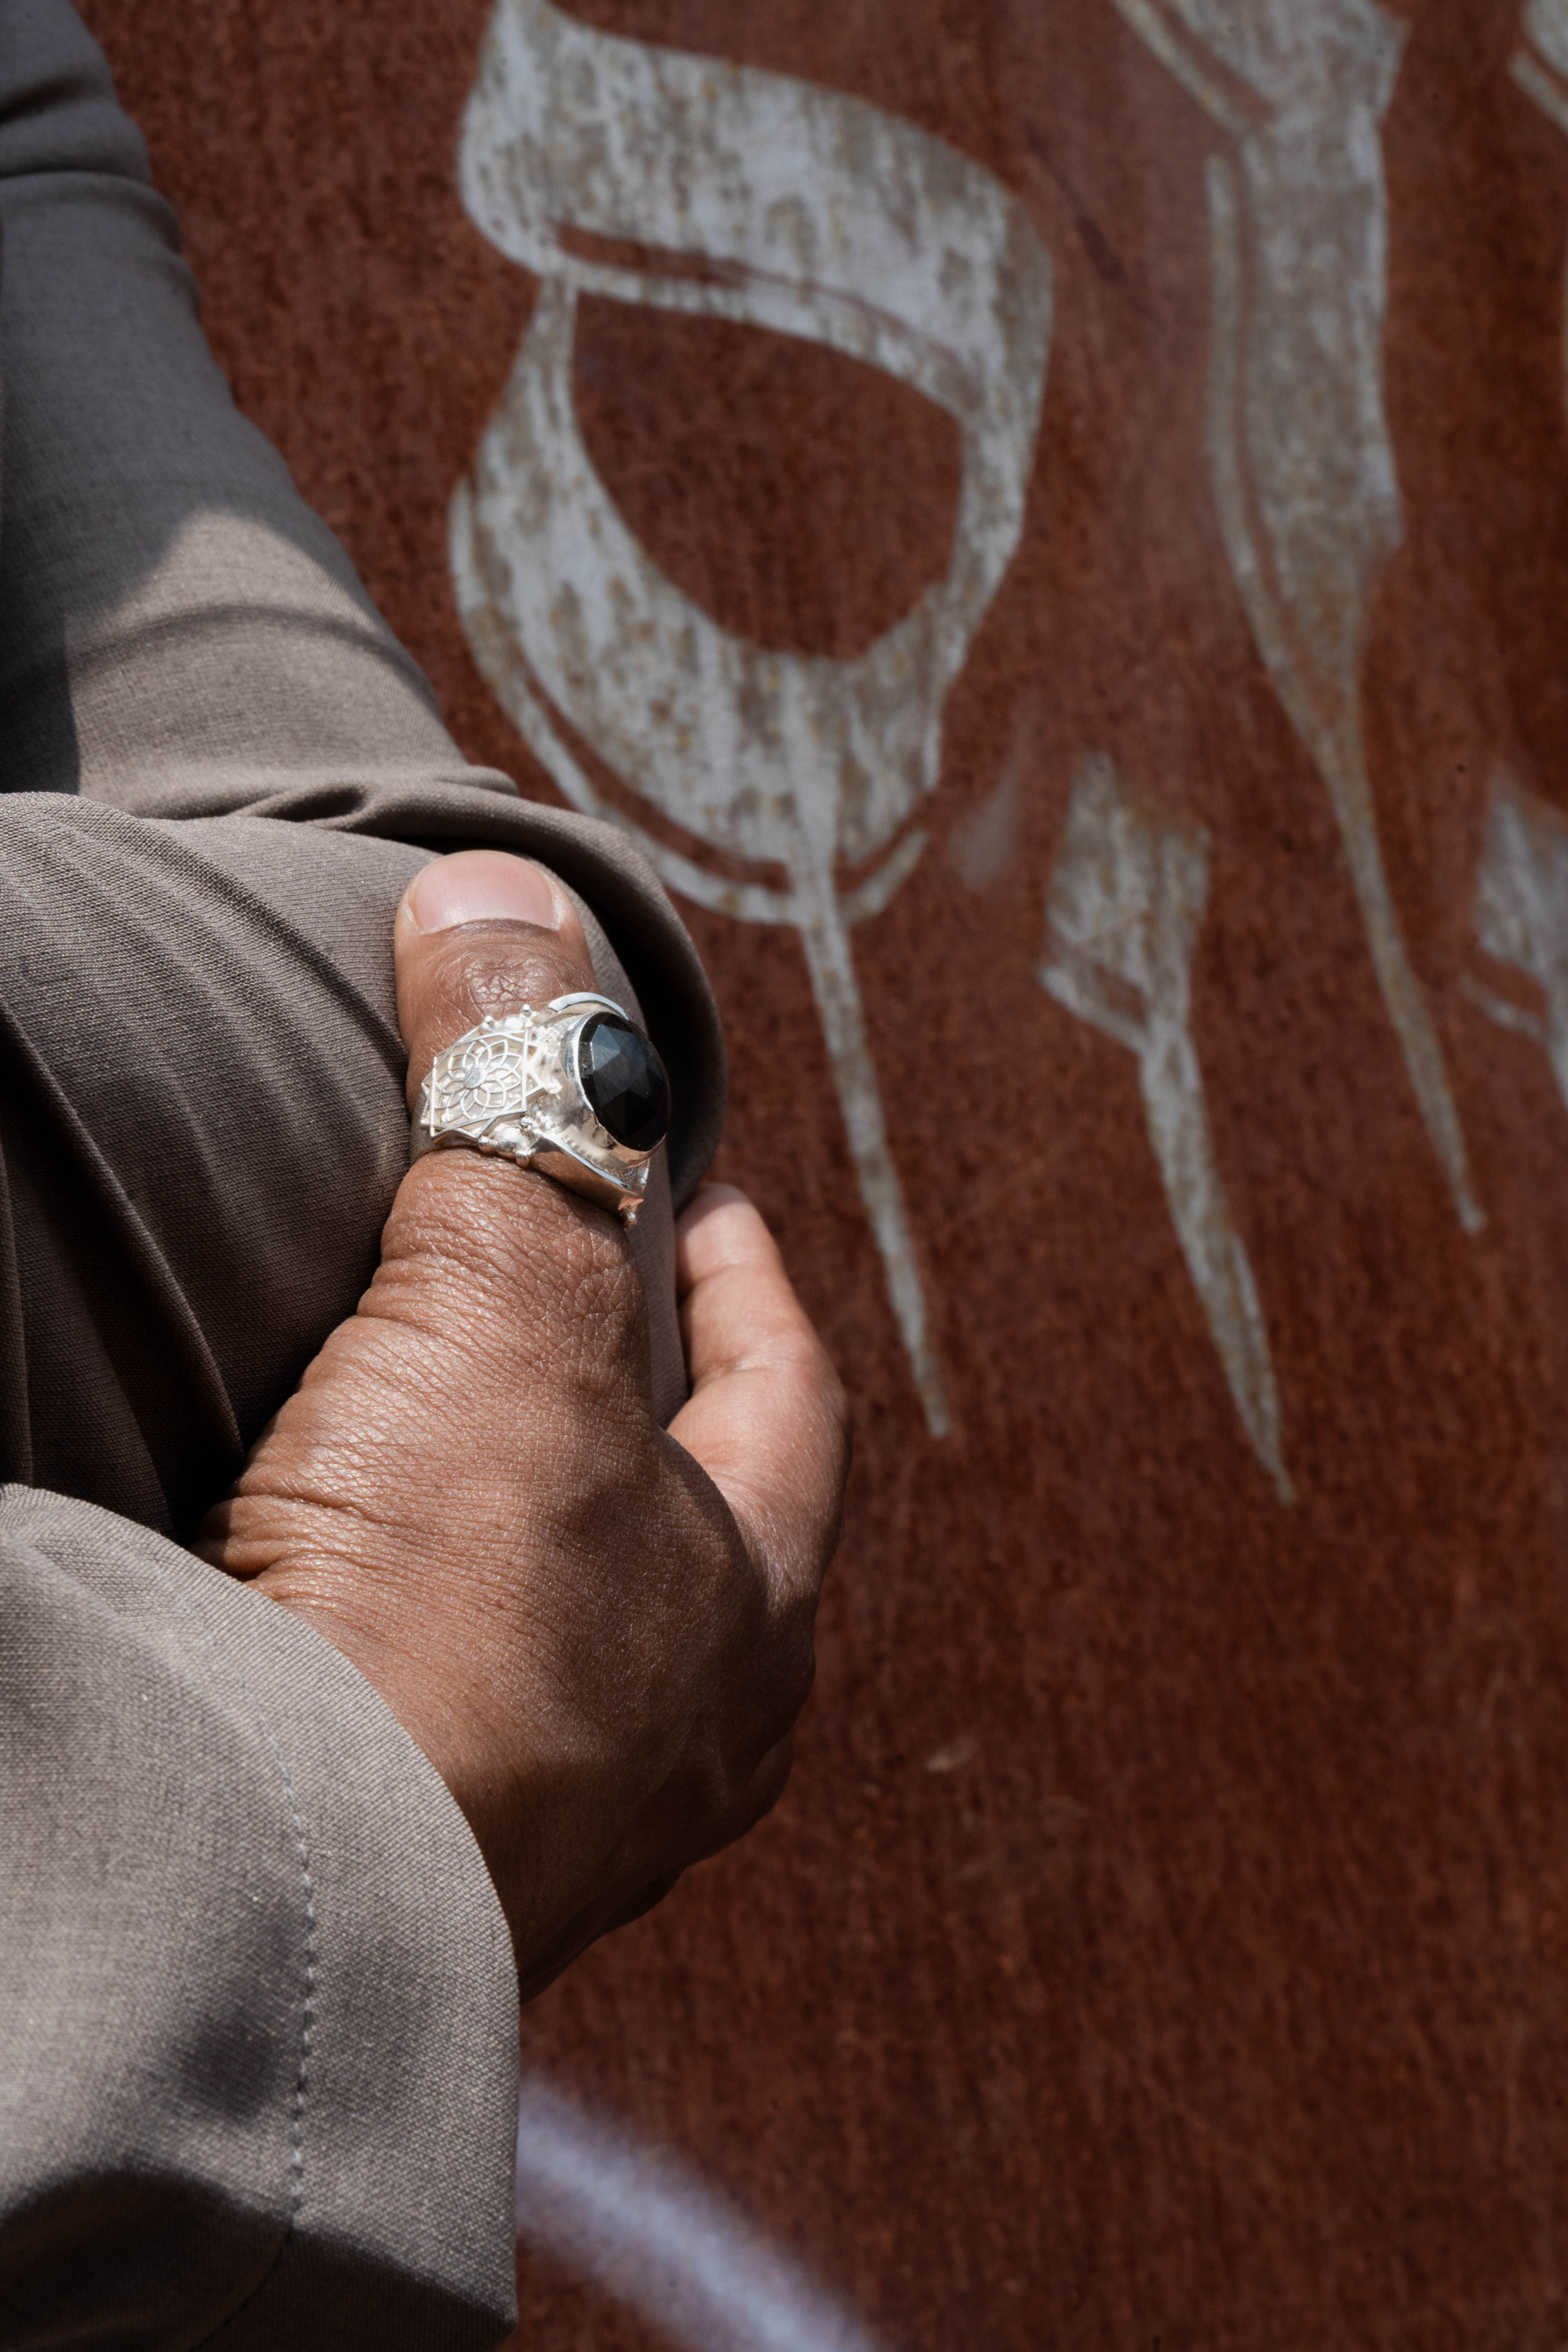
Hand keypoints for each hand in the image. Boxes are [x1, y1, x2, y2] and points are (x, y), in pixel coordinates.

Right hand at [197, 852, 848, 1997]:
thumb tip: (508, 904)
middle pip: (703, 1529)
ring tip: (475, 1453)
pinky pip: (465, 1715)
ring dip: (548, 1539)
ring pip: (589, 1640)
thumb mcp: (500, 1318)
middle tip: (600, 1323)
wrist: (288, 1895)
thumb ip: (516, 1115)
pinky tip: (366, 1601)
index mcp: (750, 1606)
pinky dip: (438, 1633)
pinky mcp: (430, 1869)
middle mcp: (683, 1732)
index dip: (748, 1287)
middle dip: (659, 1415)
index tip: (708, 1207)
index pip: (790, 1400)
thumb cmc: (451, 1620)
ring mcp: (563, 1822)